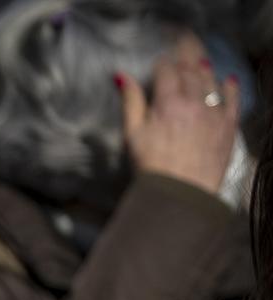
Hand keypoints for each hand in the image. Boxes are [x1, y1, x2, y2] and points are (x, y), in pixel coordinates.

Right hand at [121, 41, 237, 197]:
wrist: (180, 192)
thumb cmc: (152, 165)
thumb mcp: (133, 133)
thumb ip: (130, 102)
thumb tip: (121, 76)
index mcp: (168, 102)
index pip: (167, 70)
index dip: (162, 64)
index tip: (159, 63)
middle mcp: (195, 101)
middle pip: (191, 70)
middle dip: (184, 59)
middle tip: (181, 52)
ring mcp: (215, 112)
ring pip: (211, 80)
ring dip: (204, 68)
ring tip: (199, 62)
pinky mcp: (228, 125)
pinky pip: (233, 99)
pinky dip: (230, 87)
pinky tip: (227, 80)